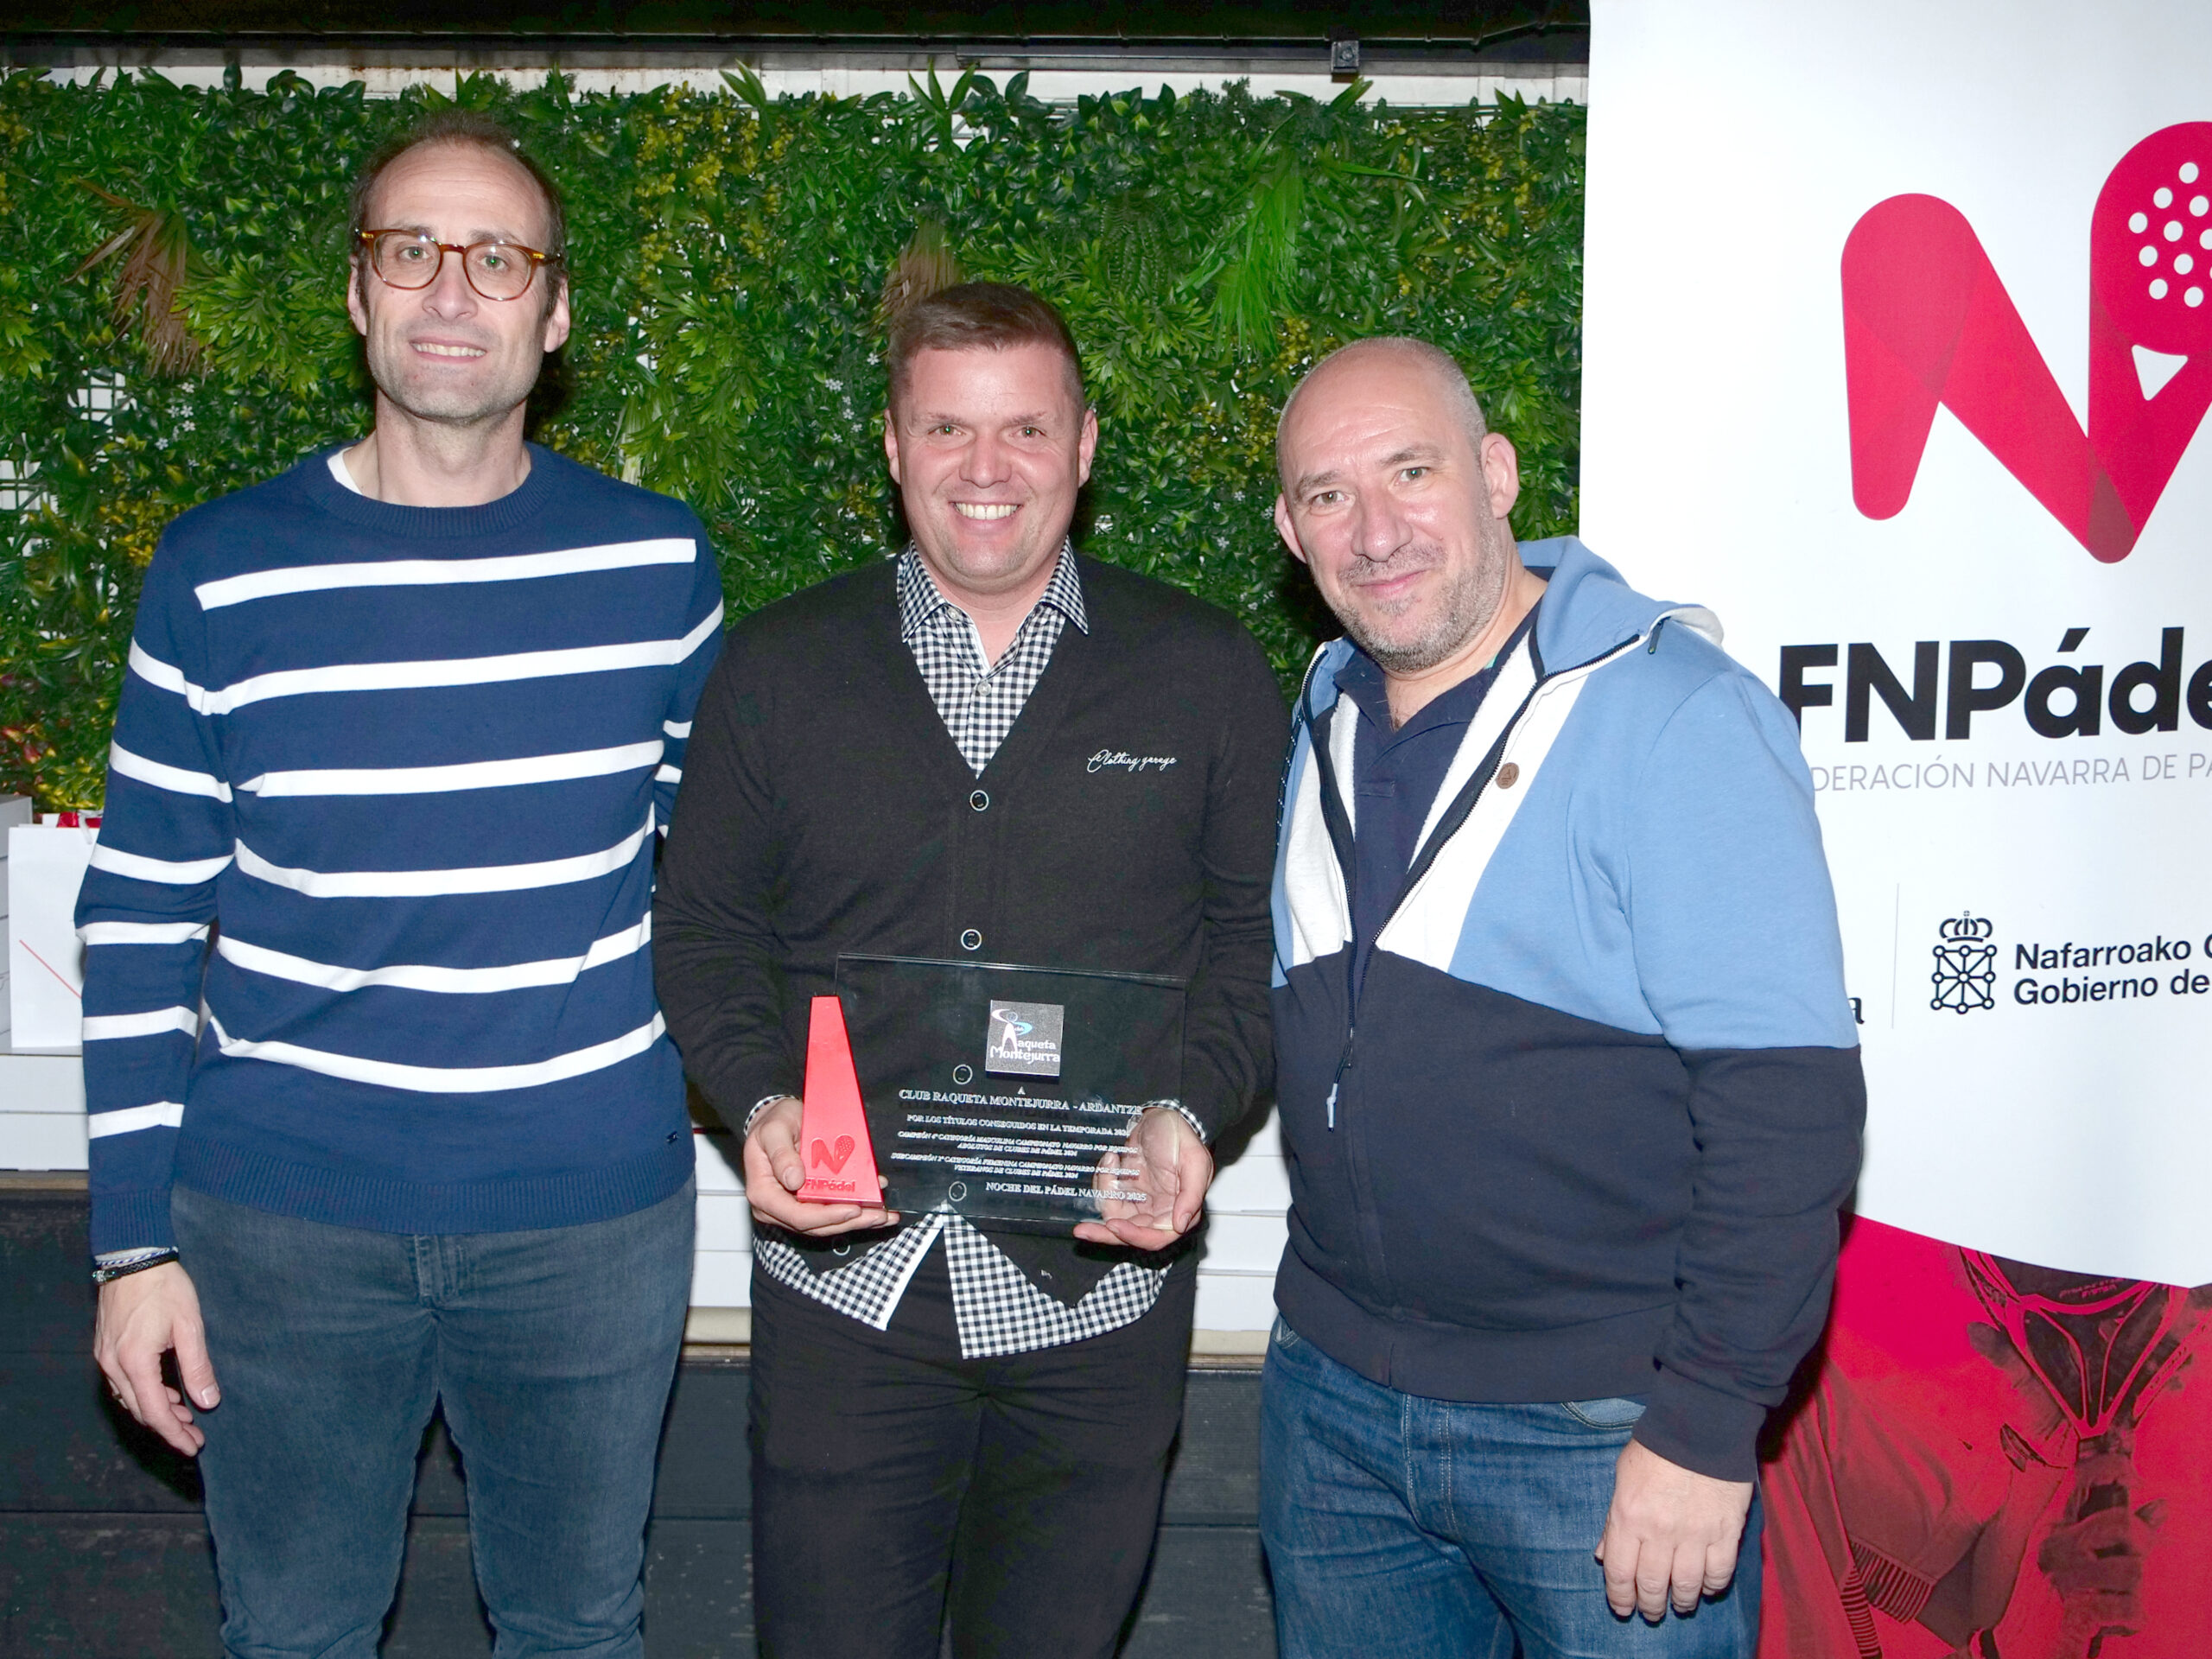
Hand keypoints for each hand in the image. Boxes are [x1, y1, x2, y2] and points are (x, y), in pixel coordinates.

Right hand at [94, 1260, 217, 1456]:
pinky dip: (146, 1394)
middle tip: (194, 1438)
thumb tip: (209, 1401)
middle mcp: (113, 1365)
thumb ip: (198, 1367)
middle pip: (140, 1410)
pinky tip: (167, 1393)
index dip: (174, 1433)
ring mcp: (105, 1358)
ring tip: (186, 1417)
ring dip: (157, 1411)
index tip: (193, 1447)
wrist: (132, 1259)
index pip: (155, 1412)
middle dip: (168, 1428)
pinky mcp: (106, 1349)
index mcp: (135, 1362)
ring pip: (130, 1399)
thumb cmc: (165, 1288)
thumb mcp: (189, 1326)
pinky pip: (124, 1384)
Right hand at [743, 1095, 896, 1236]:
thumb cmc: (773, 1123)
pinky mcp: (805, 1204)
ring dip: (856, 1221)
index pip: (798, 1216)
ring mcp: (791, 1208)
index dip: (827, 1216)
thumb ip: (781, 1154)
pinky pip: (829, 1213)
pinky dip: (852, 1212)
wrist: (775, 1119)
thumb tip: (794, 1181)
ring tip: (883, 1216)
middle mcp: (776, 1207)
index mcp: (763, 1193)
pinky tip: (874, 1209)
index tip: (853, 1209)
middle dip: (849, 1222)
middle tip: (878, 1216)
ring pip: (826, 1224)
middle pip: (815, 1225)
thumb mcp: (774, 1130)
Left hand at [1073, 1106, 1213, 1248]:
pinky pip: (1108, 1198)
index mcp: (1179, 1210)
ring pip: (1114, 1217)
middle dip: (1105, 1232)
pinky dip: (1103, 1184)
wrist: (1162, 1114)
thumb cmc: (1181, 1135)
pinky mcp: (1125, 1191)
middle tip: (1083, 1230)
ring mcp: (1140, 1202)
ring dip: (1104, 1195)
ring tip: (1108, 1166)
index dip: (1134, 1236)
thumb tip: (1180, 1225)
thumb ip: (1191, 1195)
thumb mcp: (1194, 1161)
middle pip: (1130, 1234)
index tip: (1114, 1225)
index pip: (1155, 1237)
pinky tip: (1109, 1162)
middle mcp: (1159, 1212)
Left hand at [1594, 1438, 1753, 1621]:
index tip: (1622, 1609)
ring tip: (1680, 1605)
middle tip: (1651, 1613)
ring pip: (1687, 1586)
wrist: (1701, 1427)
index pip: (1619, 1572)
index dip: (1619, 1597)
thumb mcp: (1622, 1478)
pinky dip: (1713, 1586)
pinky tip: (1708, 1588)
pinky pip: (1719, 1572)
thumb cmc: (1656, 1449)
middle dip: (1650, 1606)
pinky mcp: (1726, 1533)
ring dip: (1682, 1601)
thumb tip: (1602, 1554)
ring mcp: (1695, 1535)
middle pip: (1652, 1585)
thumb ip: (1612, 1520)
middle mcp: (1659, 1533)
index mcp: (1628, 1517)